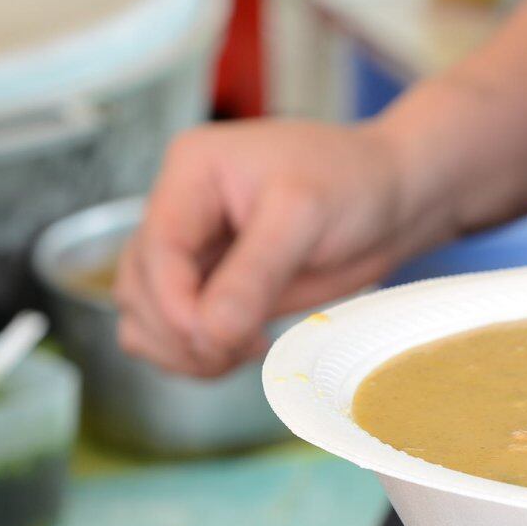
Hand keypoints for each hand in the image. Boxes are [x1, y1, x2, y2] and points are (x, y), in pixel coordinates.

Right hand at [115, 120, 430, 376]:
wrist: (389, 200)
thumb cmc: (354, 184)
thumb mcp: (304, 218)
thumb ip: (255, 274)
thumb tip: (209, 332)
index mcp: (191, 171)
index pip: (154, 251)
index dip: (175, 307)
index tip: (217, 340)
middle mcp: (179, 209)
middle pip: (137, 291)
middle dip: (180, 333)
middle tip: (244, 348)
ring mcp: (191, 251)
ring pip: (144, 318)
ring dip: (182, 351)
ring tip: (245, 350)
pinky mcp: (210, 287)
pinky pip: (174, 333)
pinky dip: (196, 354)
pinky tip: (243, 348)